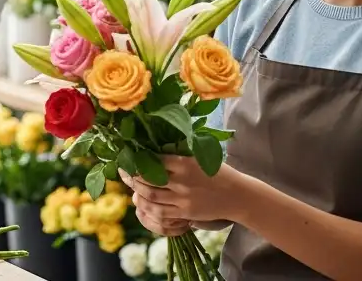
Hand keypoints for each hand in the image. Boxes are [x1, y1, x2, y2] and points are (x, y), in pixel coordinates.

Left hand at [122, 157, 245, 235]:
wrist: (238, 195)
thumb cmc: (216, 172)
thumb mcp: (199, 157)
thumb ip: (177, 154)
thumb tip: (150, 148)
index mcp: (185, 162)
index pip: (154, 160)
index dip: (137, 160)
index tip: (128, 157)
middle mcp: (182, 180)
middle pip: (148, 179)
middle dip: (132, 176)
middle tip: (123, 171)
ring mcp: (183, 198)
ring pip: (151, 196)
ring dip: (136, 191)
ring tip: (130, 186)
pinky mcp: (185, 212)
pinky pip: (160, 212)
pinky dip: (146, 207)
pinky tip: (141, 202)